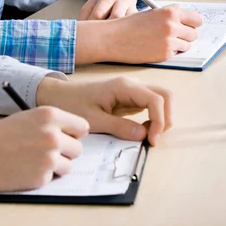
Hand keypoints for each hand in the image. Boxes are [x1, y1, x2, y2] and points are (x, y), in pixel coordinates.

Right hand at [0, 107, 88, 191]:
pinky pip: (51, 178)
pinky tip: (23, 170)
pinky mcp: (41, 177)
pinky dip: (40, 177)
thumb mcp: (28, 118)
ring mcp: (48, 157)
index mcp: (51, 115)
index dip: (73, 134)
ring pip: (68, 166)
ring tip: (33, 161)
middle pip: (78, 149)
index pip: (82, 127)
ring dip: (55, 166)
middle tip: (45, 153)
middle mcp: (53, 135)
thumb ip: (51, 124)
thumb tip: (71, 136)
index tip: (64, 138)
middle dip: (65, 152)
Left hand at [36, 77, 173, 145]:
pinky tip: (142, 131)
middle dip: (166, 117)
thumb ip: (120, 127)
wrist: (58, 96)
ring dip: (162, 118)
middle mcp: (132, 85)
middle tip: (154, 138)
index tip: (152, 139)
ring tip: (149, 135)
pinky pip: (151, 106)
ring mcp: (133, 91)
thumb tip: (144, 135)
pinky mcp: (130, 98)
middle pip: (165, 95)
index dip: (160, 120)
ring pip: (161, 100)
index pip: (156, 99)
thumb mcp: (94, 120)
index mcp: (124, 86)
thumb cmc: (72, 104)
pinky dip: (153, 119)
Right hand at [75, 4, 203, 64]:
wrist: (114, 38)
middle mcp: (173, 25)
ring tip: (164, 43)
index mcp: (171, 11)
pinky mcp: (165, 53)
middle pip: (194, 33)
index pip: (196, 19)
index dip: (192, 24)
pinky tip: (157, 48)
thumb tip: (185, 23)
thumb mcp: (152, 14)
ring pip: (188, 45)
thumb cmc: (130, 25)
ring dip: (180, 45)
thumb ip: (169, 16)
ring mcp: (170, 40)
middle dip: (186, 36)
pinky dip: (170, 52)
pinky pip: (177, 53)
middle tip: (176, 37)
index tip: (188, 27)